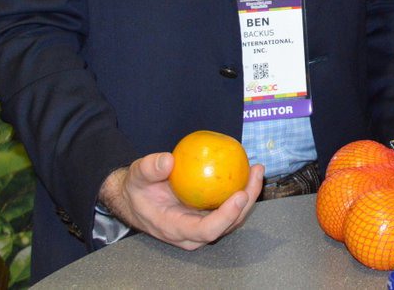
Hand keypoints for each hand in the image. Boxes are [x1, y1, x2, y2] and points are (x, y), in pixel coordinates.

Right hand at [99, 152, 264, 249]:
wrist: (136, 198)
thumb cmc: (137, 189)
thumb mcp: (137, 176)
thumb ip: (149, 169)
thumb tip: (168, 161)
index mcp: (175, 228)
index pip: (206, 230)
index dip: (226, 216)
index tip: (239, 194)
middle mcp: (192, 233)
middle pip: (227, 225)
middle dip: (246, 202)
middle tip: (255, 174)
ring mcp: (202, 225)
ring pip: (233, 218)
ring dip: (249, 195)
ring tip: (257, 169)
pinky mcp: (207, 216)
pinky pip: (228, 206)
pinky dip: (240, 190)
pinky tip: (247, 170)